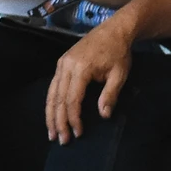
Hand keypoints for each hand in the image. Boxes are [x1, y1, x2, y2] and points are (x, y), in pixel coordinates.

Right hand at [45, 21, 135, 143]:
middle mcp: (66, 66)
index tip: (78, 133)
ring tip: (52, 133)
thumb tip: (104, 116)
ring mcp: (61, 64)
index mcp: (81, 68)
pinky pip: (52, 87)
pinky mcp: (61, 64)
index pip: (72, 99)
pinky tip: (52, 115)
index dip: (74, 118)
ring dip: (50, 115)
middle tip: (61, 140)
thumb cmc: (118, 52)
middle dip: (59, 122)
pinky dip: (51, 103)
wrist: (114, 30)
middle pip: (58, 99)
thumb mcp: (120, 74)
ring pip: (51, 94)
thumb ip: (110, 95)